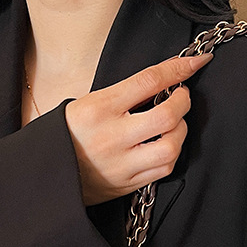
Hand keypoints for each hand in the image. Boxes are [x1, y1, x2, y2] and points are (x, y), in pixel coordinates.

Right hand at [64, 53, 213, 206]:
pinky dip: (171, 154)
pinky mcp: (128, 183)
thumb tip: (168, 76)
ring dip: (181, 132)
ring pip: (170, 148)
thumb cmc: (72, 132)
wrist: (51, 171)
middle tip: (181, 97)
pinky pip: (163, 169)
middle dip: (183, 102)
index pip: (149, 81)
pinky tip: (166, 144)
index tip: (194, 63)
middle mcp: (112, 137)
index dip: (178, 69)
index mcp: (99, 109)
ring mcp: (121, 164)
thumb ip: (128, 92)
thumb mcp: (90, 102)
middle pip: (166, 116)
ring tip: (174, 124)